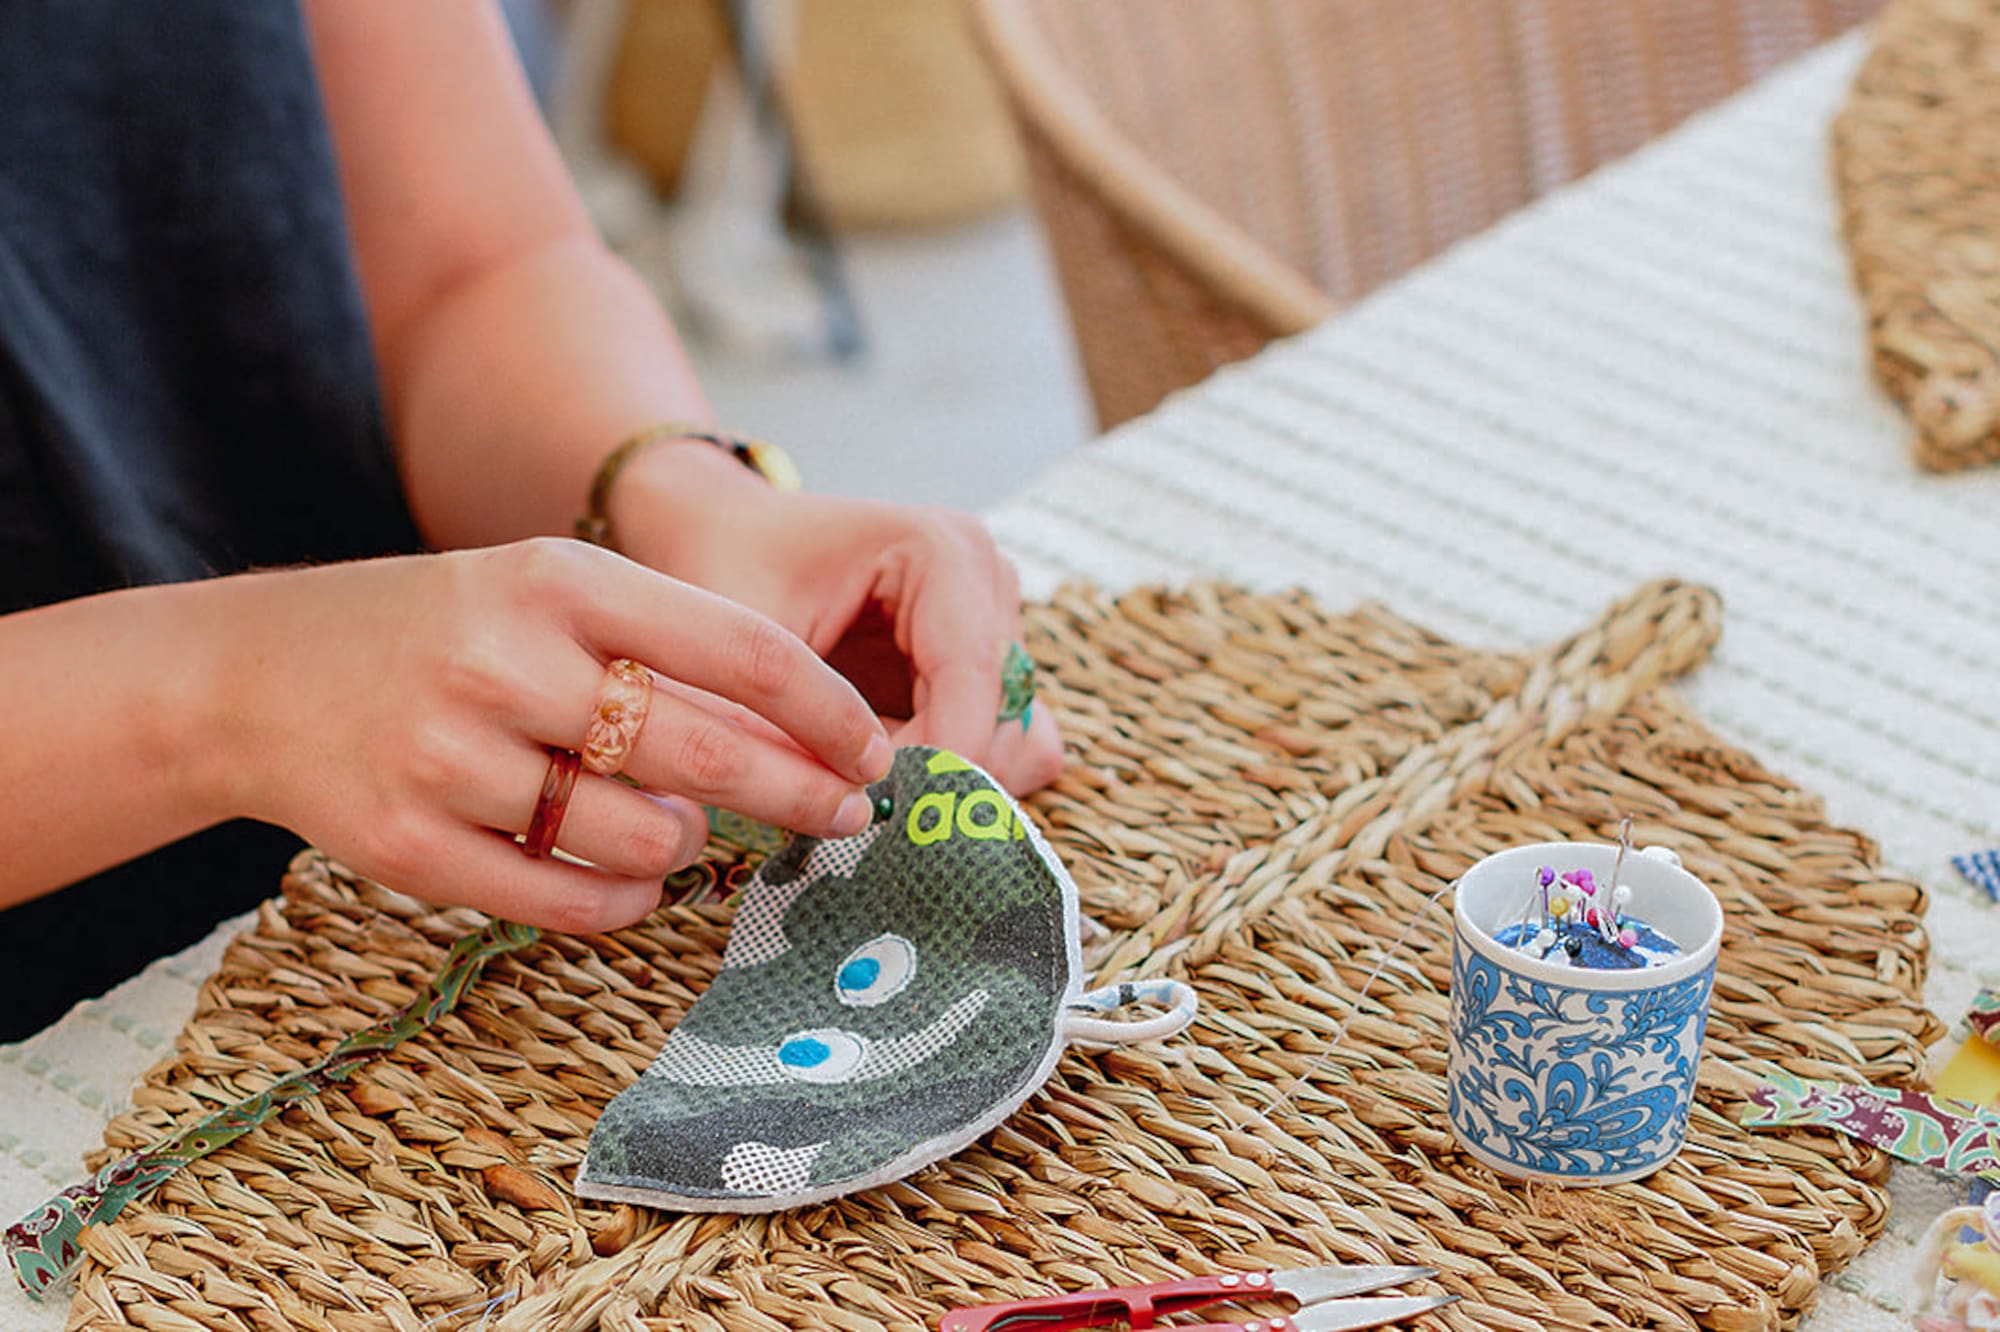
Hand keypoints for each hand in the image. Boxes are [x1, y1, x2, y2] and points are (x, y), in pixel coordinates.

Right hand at [202, 539, 890, 932]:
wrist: (255, 675)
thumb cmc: (445, 629)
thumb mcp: (548, 588)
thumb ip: (664, 645)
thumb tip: (803, 738)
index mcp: (559, 578)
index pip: (742, 648)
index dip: (827, 713)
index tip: (873, 752)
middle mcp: (505, 661)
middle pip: (707, 753)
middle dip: (802, 794)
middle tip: (847, 816)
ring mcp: (451, 757)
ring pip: (642, 838)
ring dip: (689, 845)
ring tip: (680, 827)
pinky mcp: (407, 847)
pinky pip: (568, 899)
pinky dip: (626, 897)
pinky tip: (633, 875)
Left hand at [609, 442, 1064, 794]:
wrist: (724, 535)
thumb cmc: (728, 566)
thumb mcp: (741, 640)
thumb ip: (793, 718)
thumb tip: (844, 809)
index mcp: (941, 550)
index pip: (968, 675)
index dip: (937, 758)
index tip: (877, 817)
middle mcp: (987, 582)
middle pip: (1002, 716)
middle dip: (939, 781)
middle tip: (858, 821)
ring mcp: (995, 625)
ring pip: (1014, 741)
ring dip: (947, 786)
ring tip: (860, 799)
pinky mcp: (986, 669)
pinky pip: (1004, 746)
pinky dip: (952, 778)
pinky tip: (881, 783)